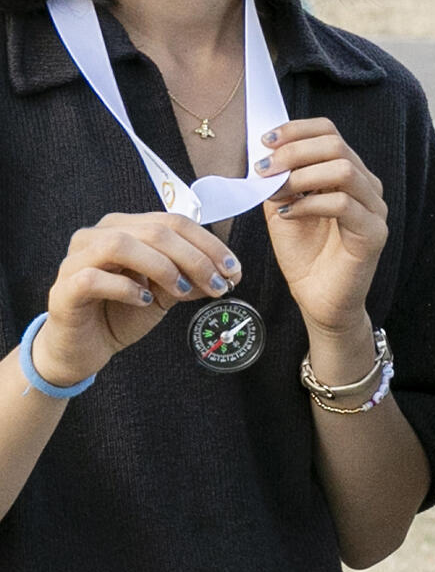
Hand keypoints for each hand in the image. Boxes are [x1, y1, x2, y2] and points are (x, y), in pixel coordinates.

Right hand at [35, 211, 241, 384]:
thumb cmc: (121, 313)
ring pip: (122, 245)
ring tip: (183, 290)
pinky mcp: (63, 289)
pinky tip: (143, 300)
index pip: (174, 222)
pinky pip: (94, 278)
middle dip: (195, 257)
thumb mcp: (165, 292)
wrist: (84, 349)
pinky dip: (125, 287)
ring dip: (163, 267)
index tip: (233, 269)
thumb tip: (228, 274)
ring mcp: (76, 260)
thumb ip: (191, 277)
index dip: (209, 244)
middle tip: (218, 283)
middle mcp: (97, 235)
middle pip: (155, 230)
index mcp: (125, 227)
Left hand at [258, 118, 389, 339]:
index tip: (265, 141)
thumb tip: (264, 157)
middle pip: (336, 145)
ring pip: (343, 170)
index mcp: (348, 174)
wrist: (319, 300)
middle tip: (263, 168)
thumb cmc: (304, 255)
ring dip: (301, 176)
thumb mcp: (283, 210)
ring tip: (276, 192)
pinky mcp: (374, 232)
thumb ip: (279, 183)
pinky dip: (309, 204)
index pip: (330, 133)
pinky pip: (343, 204)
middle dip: (294, 152)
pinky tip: (288, 214)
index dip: (297, 130)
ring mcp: (374, 208)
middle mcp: (366, 185)